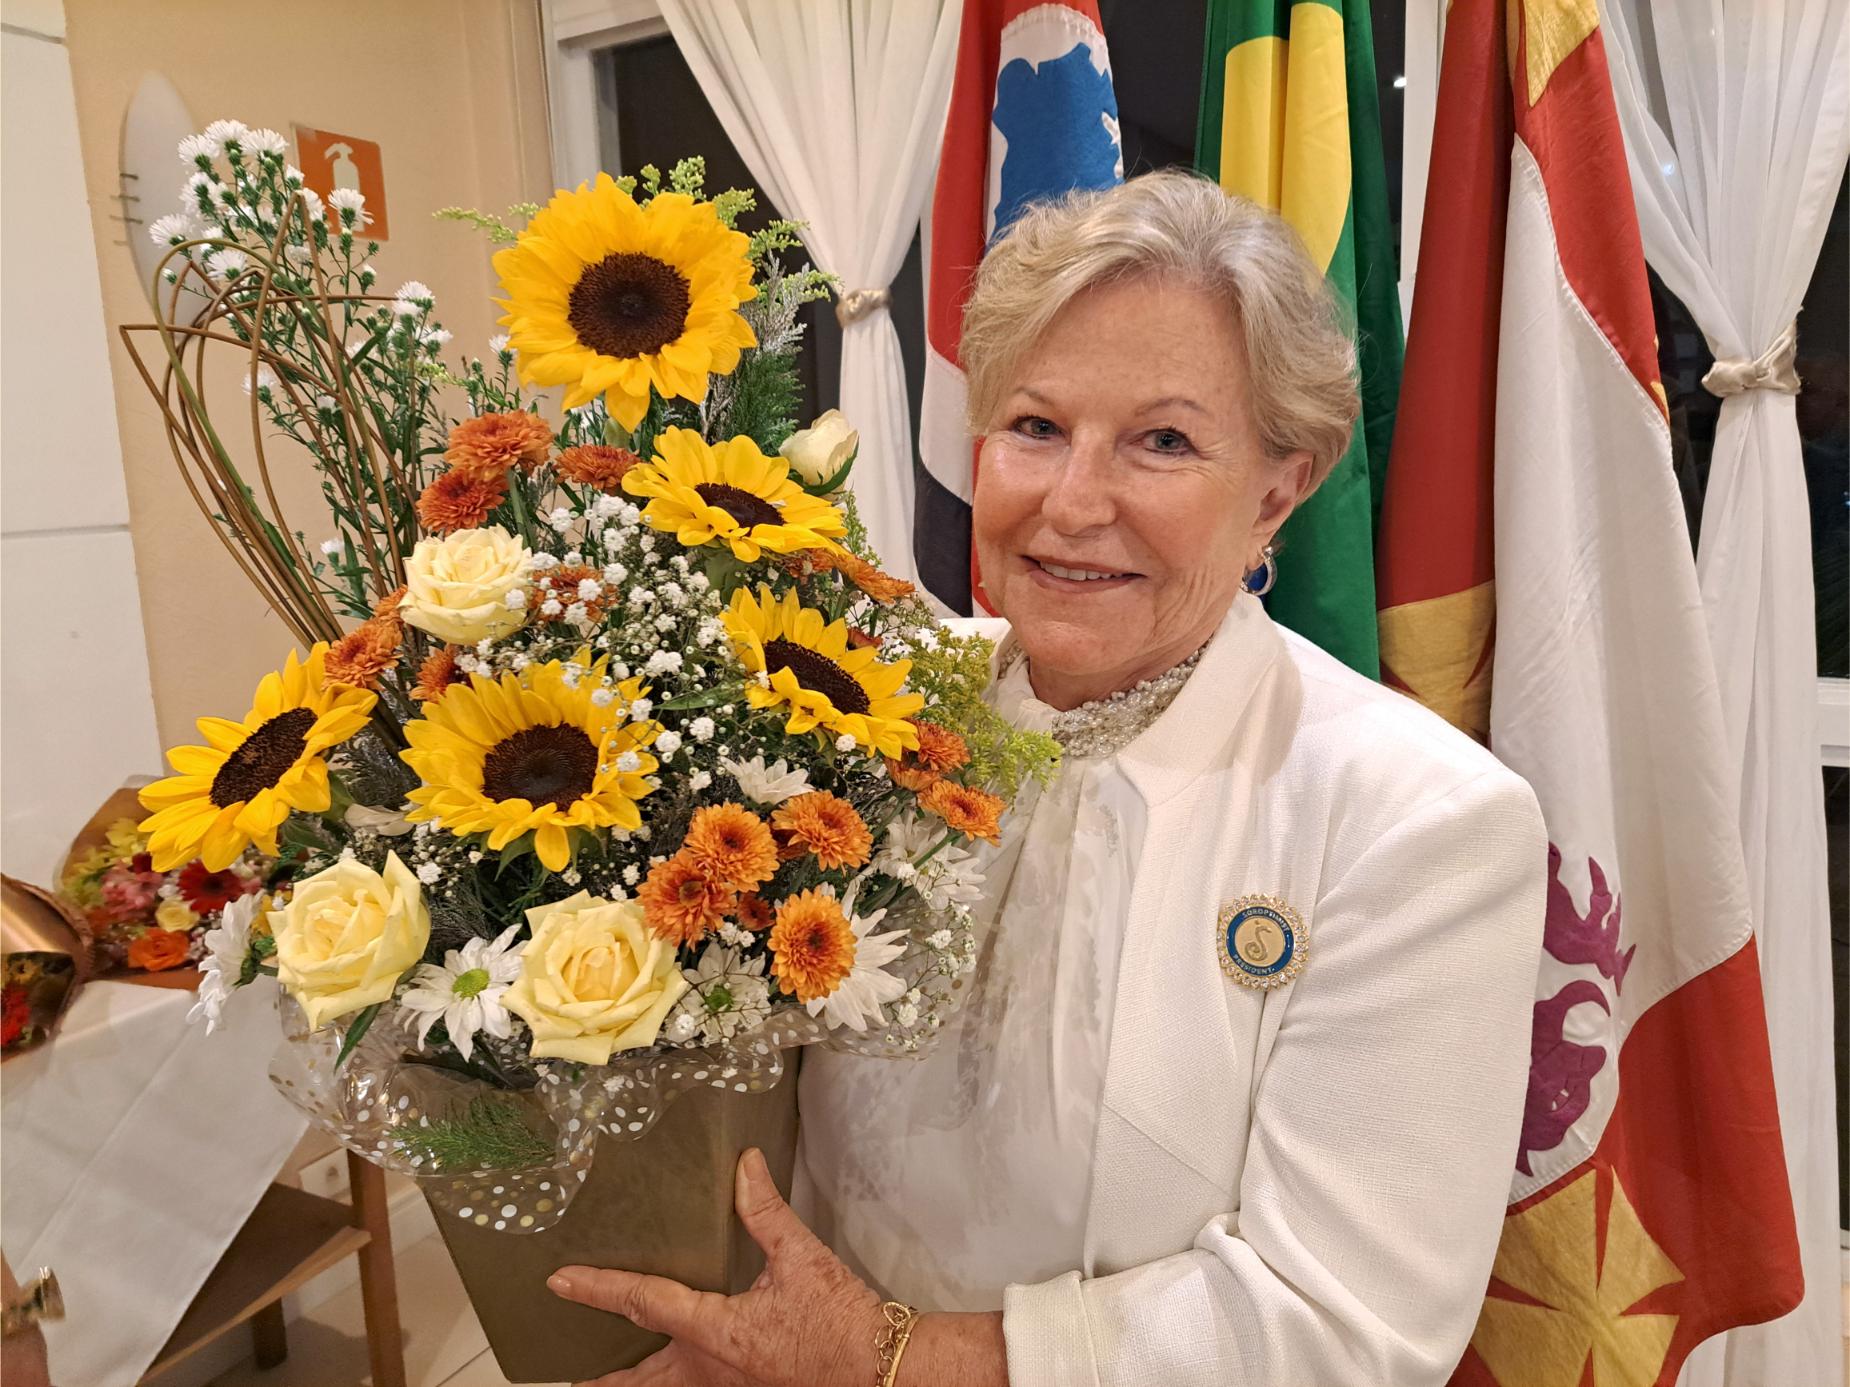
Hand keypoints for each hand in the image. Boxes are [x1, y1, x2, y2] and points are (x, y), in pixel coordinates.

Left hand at [549, 1146, 885, 1386]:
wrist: (877, 1371)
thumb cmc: (840, 1322)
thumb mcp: (802, 1258)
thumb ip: (765, 1211)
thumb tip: (745, 1165)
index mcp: (713, 1331)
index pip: (642, 1302)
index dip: (597, 1288)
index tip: (560, 1282)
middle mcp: (709, 1369)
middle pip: (639, 1379)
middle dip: (604, 1380)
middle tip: (571, 1376)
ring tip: (607, 1385)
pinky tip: (677, 1377)